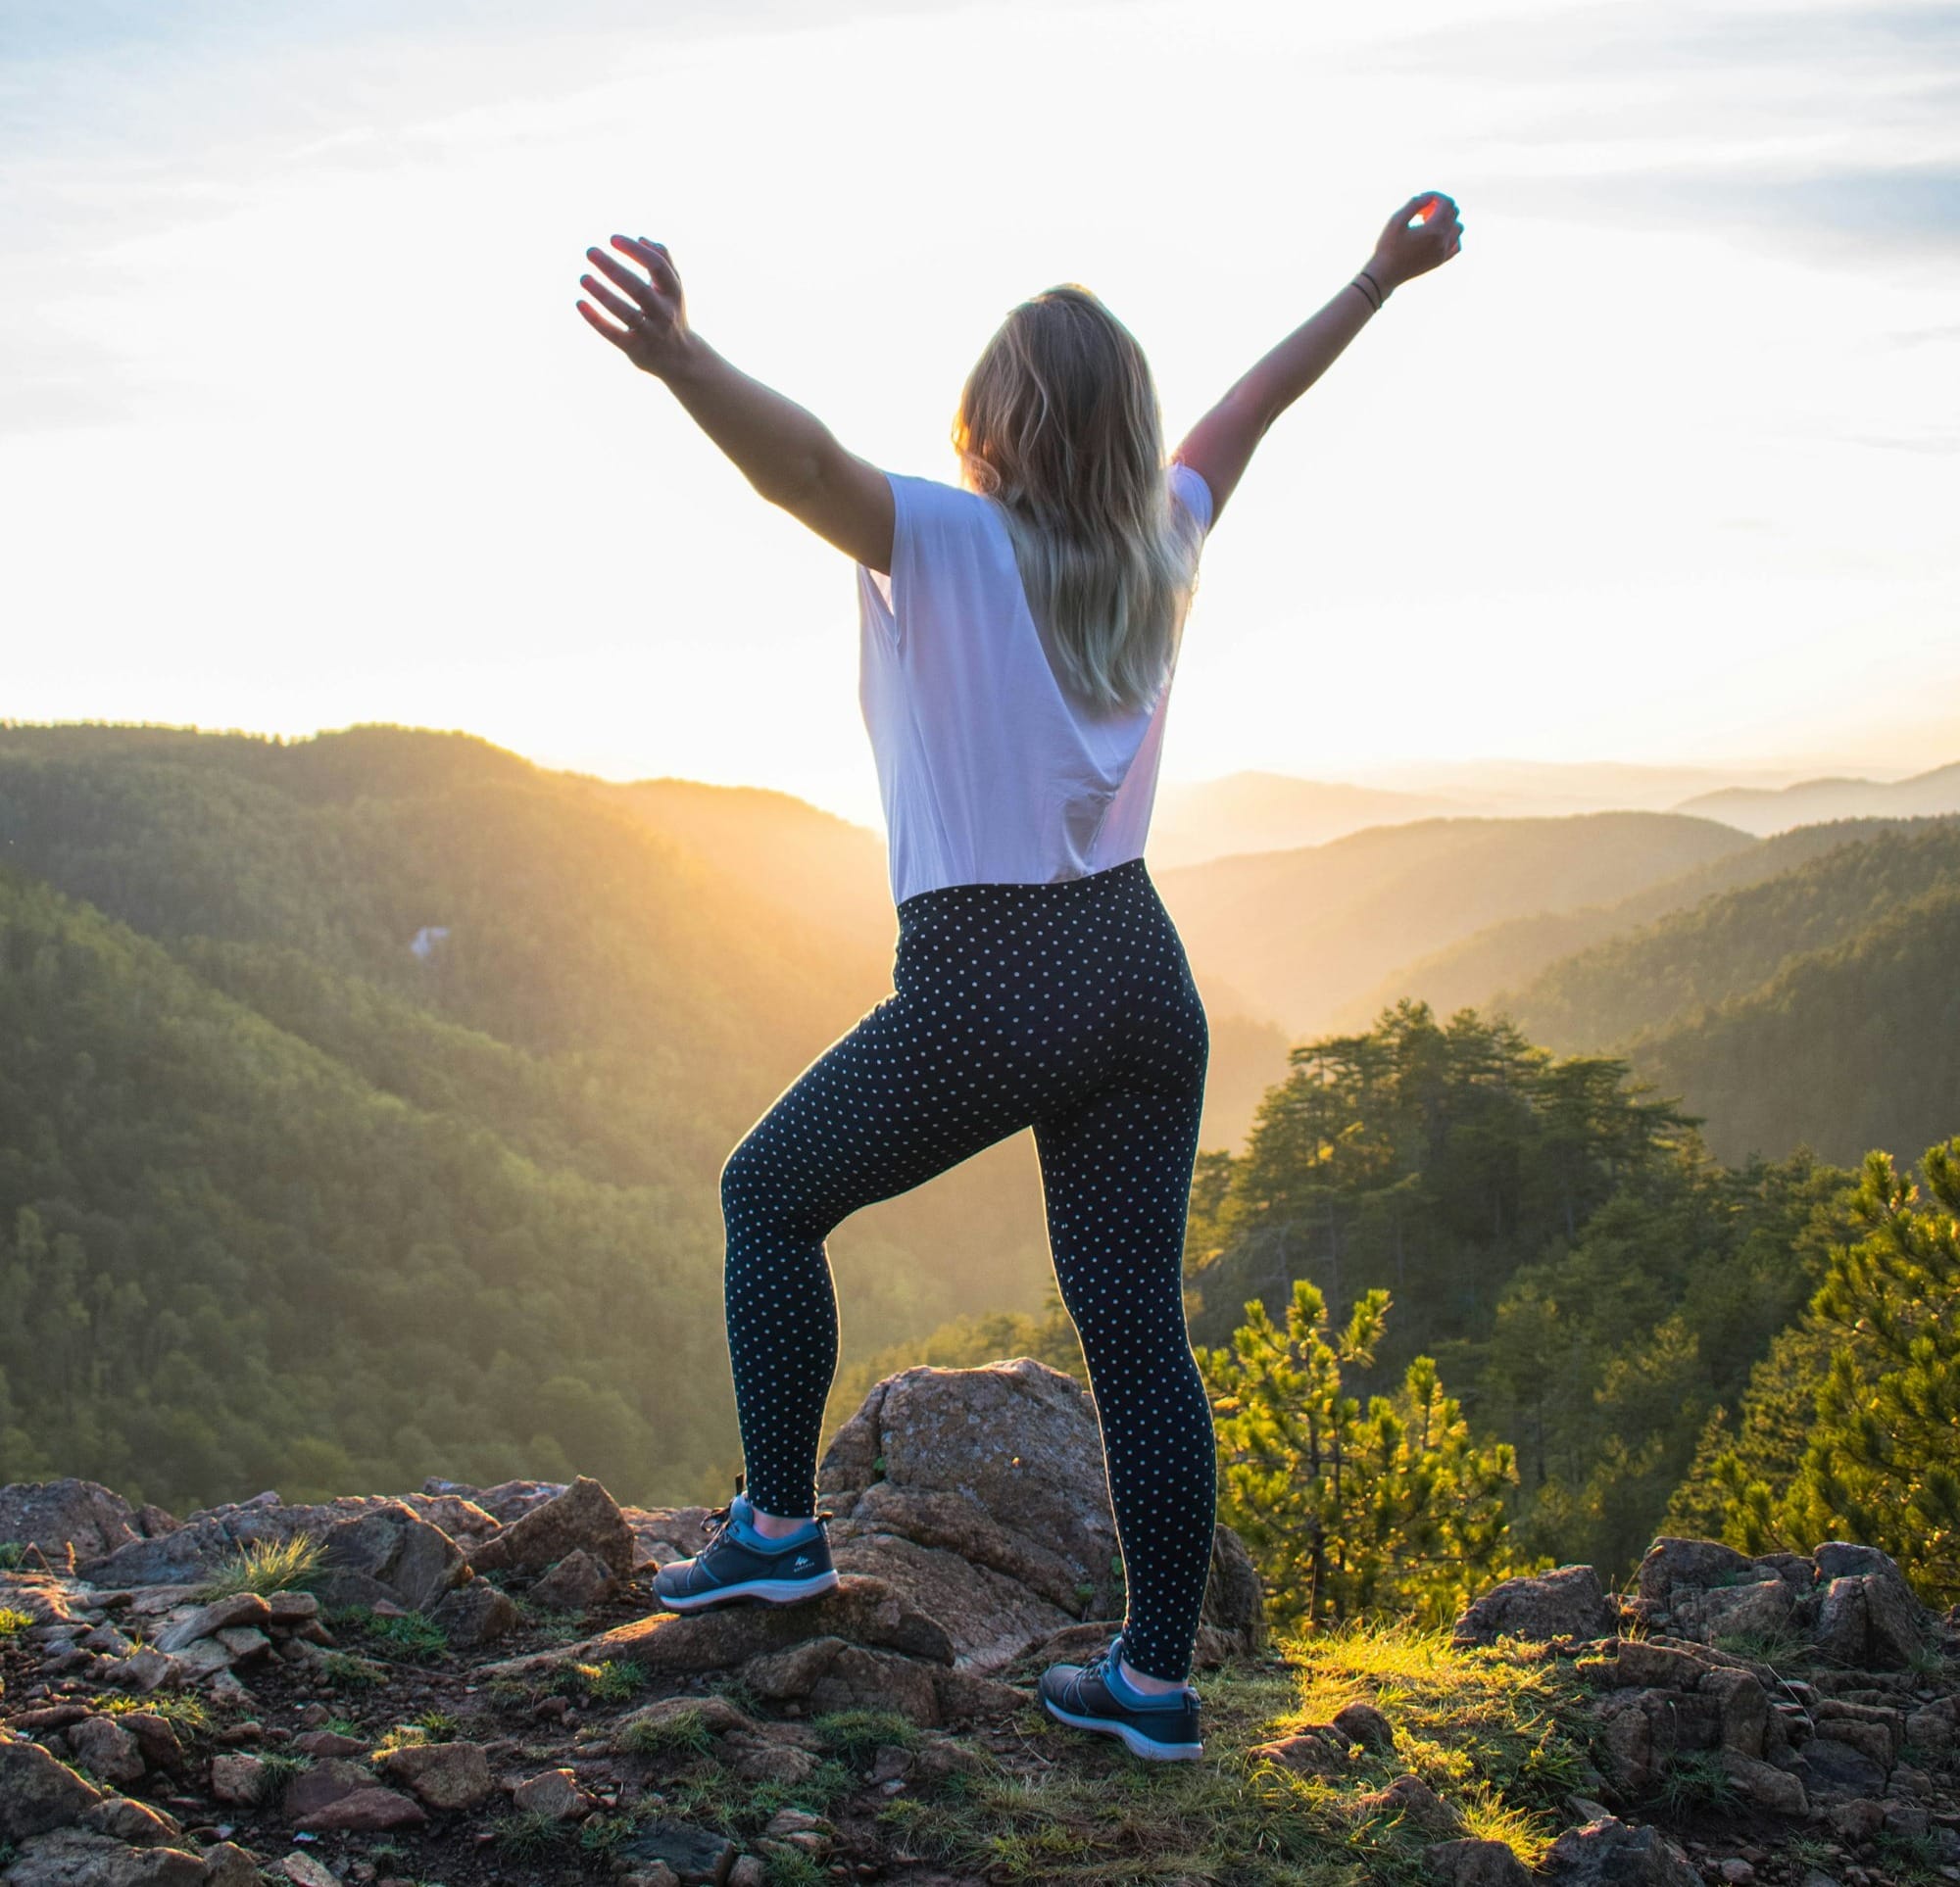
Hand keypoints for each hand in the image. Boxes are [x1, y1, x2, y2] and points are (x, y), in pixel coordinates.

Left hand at [577, 235, 692, 377]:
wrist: (681, 358)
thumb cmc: (672, 314)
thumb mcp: (674, 289)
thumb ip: (664, 262)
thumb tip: (641, 238)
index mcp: (673, 293)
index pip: (657, 266)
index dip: (635, 251)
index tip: (612, 239)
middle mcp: (664, 313)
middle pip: (638, 289)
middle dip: (613, 268)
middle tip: (590, 251)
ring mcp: (651, 332)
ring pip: (626, 312)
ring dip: (603, 294)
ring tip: (583, 278)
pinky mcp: (636, 349)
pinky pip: (614, 334)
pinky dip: (596, 319)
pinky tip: (580, 303)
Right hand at [1367, 192, 1463, 292]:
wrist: (1385, 275)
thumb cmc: (1388, 247)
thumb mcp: (1396, 220)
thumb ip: (1414, 204)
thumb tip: (1429, 197)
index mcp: (1434, 229)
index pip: (1447, 203)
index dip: (1436, 196)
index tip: (1422, 199)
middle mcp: (1443, 241)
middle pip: (1453, 213)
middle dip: (1440, 207)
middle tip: (1422, 211)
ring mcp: (1443, 253)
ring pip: (1458, 228)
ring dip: (1447, 220)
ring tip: (1429, 224)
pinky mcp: (1440, 261)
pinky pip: (1457, 245)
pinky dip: (1451, 236)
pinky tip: (1437, 236)